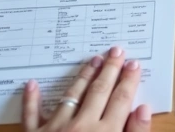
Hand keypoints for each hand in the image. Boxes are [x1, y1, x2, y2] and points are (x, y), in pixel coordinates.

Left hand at [22, 47, 151, 131]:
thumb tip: (142, 109)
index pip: (121, 99)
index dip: (129, 80)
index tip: (134, 64)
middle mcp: (80, 126)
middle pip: (98, 92)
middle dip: (109, 70)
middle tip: (115, 51)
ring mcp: (55, 130)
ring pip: (70, 96)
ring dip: (82, 77)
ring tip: (91, 60)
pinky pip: (31, 115)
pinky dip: (31, 99)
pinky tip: (32, 84)